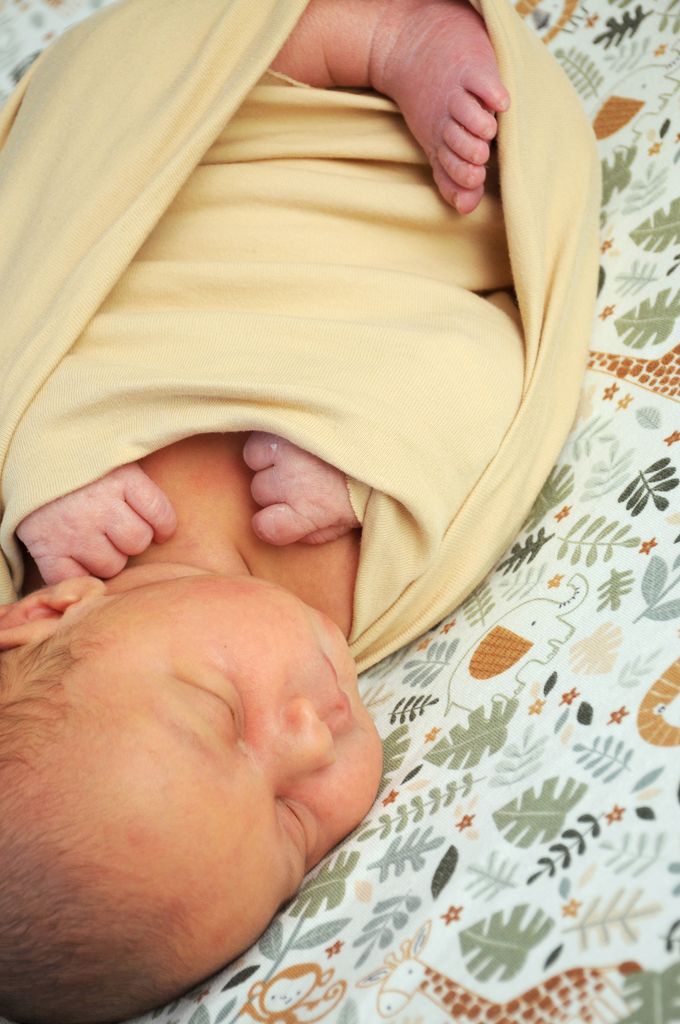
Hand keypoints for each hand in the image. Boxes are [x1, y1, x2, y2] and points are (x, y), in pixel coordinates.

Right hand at [16, 463, 176, 583]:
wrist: (29, 464)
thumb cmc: (80, 468)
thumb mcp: (114, 460)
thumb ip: (139, 487)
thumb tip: (167, 528)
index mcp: (121, 478)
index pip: (160, 514)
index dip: (164, 526)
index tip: (159, 530)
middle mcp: (99, 505)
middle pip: (138, 543)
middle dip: (131, 540)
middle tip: (115, 530)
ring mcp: (74, 530)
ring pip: (112, 566)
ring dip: (107, 559)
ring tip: (93, 540)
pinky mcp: (49, 550)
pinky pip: (77, 578)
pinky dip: (79, 574)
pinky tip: (75, 557)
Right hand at [243, 431, 359, 544]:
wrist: (383, 449)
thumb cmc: (362, 490)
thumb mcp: (340, 524)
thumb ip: (308, 531)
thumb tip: (281, 525)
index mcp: (308, 511)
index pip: (265, 527)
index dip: (270, 523)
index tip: (281, 517)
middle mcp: (293, 482)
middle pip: (259, 491)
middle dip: (276, 488)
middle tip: (301, 480)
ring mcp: (288, 451)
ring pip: (255, 461)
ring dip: (269, 460)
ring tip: (295, 457)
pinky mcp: (285, 425)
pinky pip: (260, 435)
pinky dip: (268, 440)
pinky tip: (290, 441)